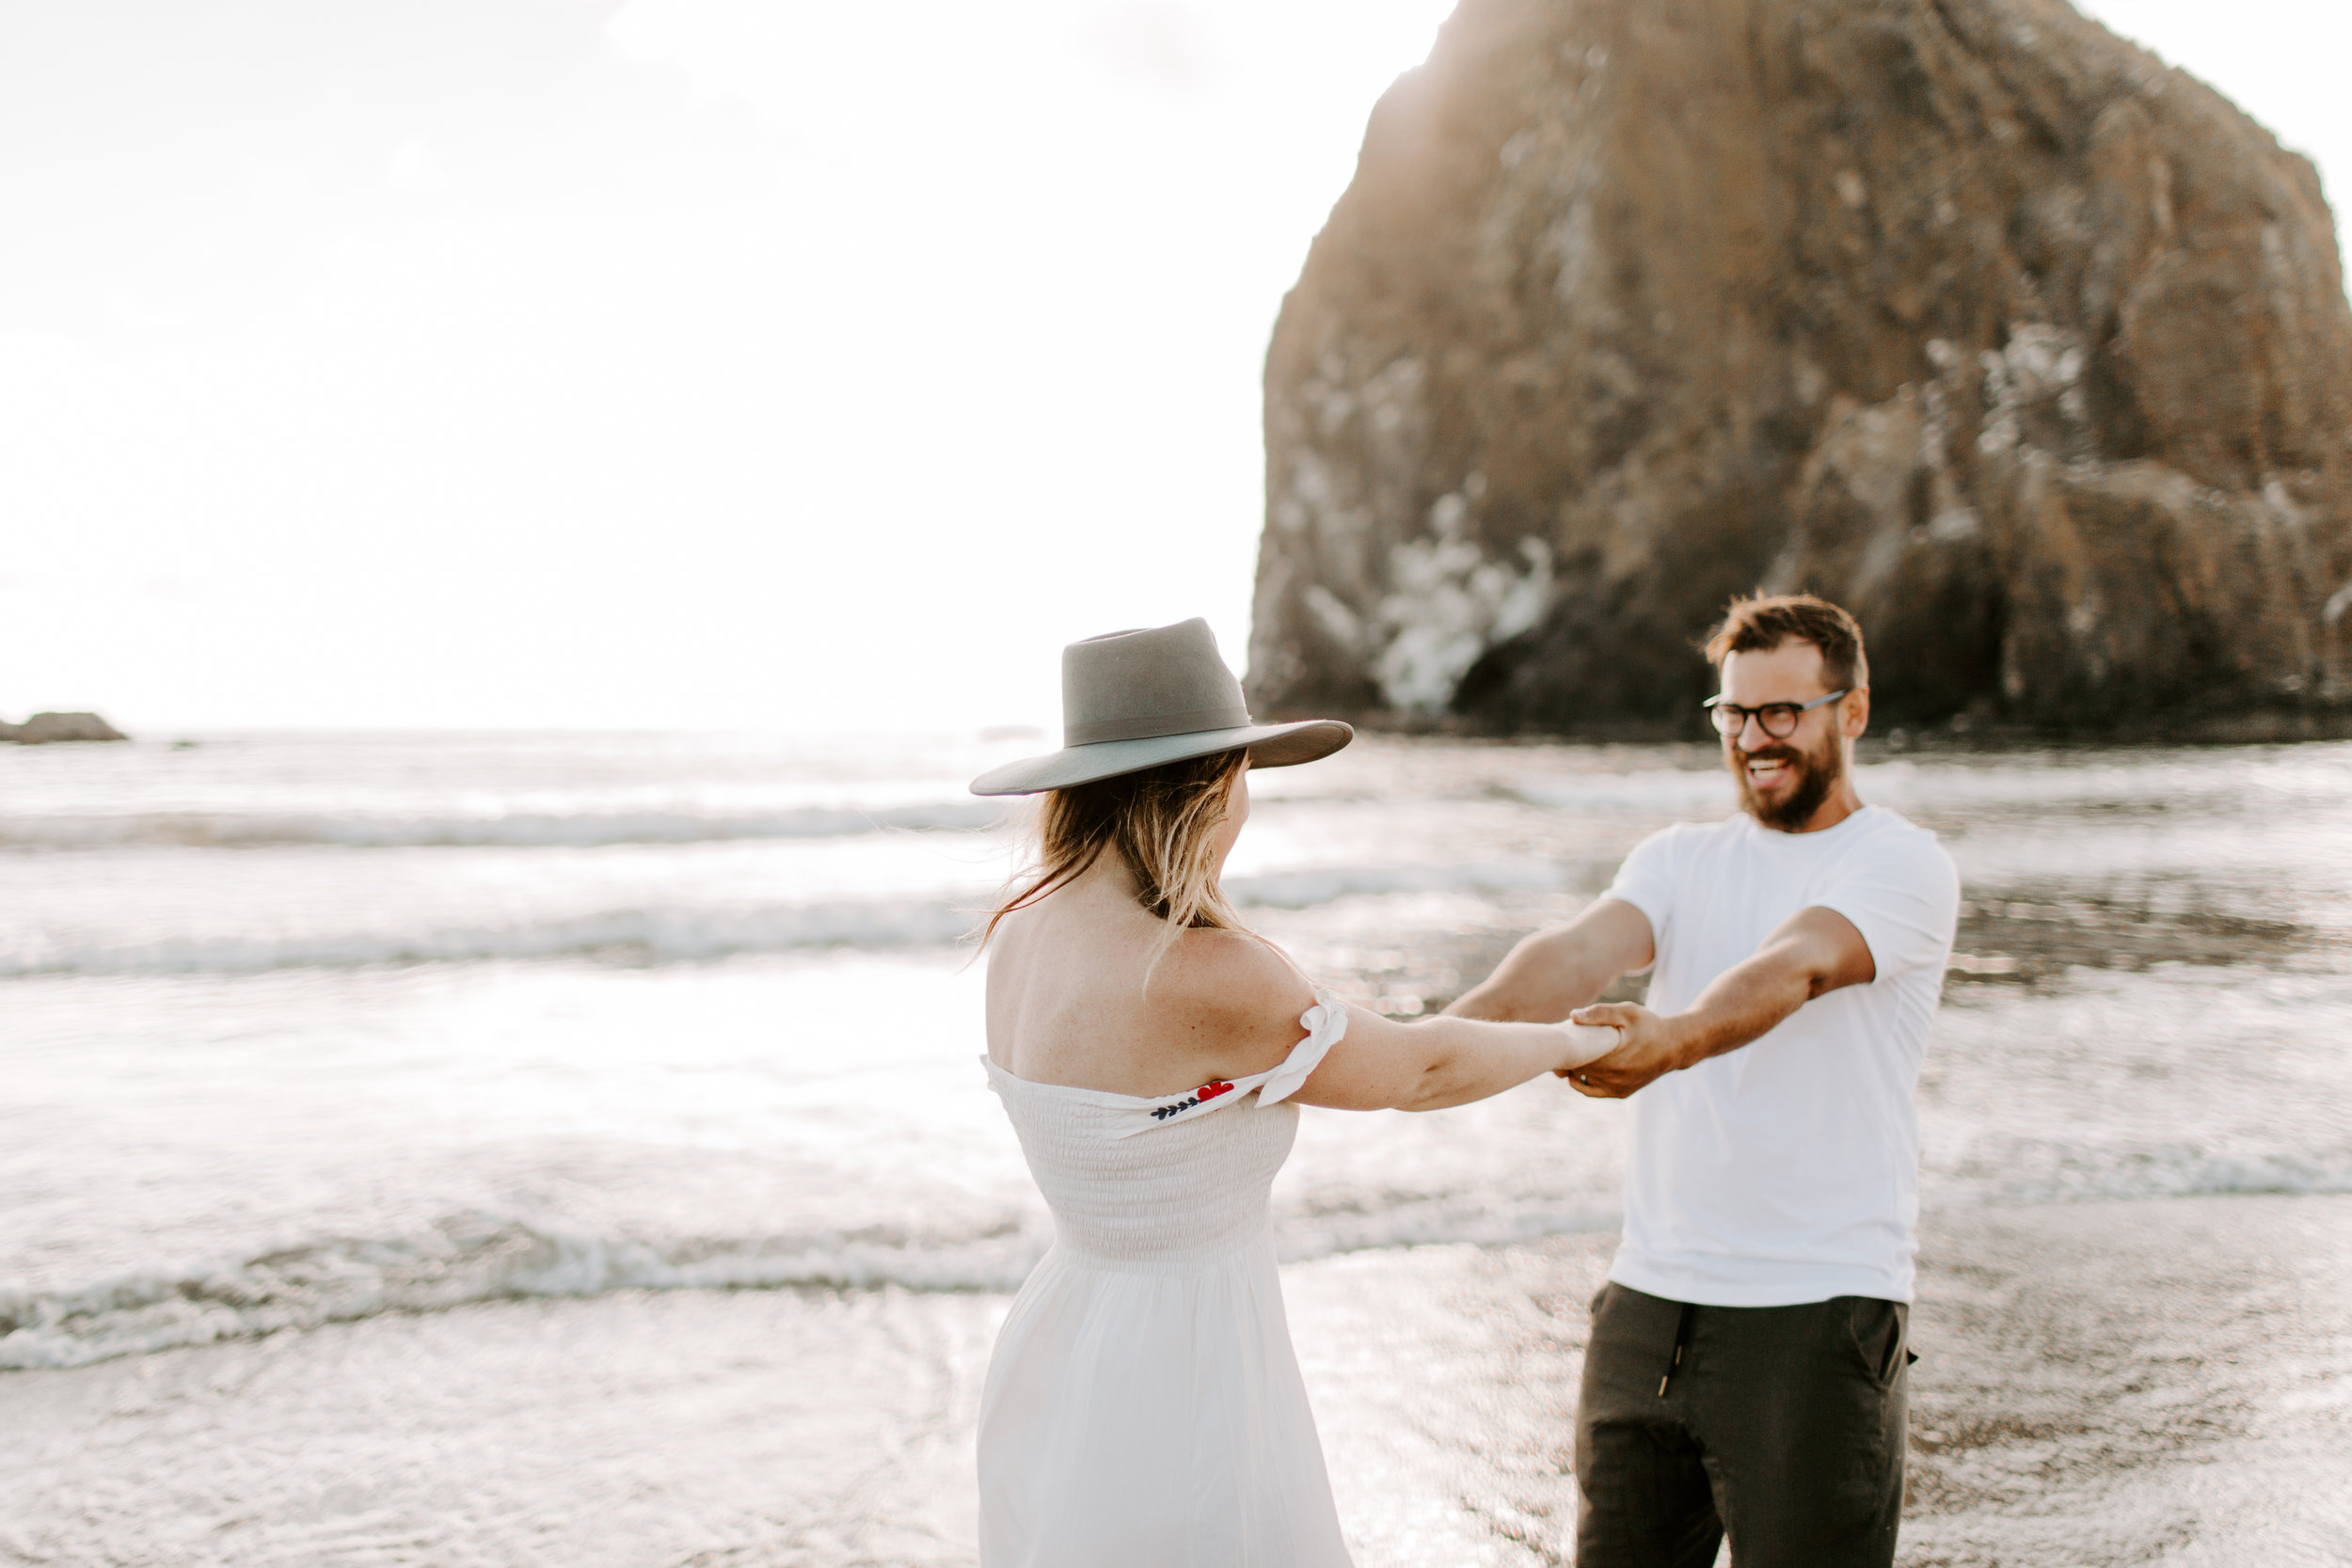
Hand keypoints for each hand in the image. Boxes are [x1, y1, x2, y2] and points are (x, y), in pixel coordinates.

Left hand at [1558, 1002, 1688, 1098]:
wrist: (1675, 1046)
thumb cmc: (1649, 1026)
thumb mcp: (1627, 1013)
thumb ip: (1599, 1013)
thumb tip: (1572, 1016)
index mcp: (1611, 1058)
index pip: (1574, 1060)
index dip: (1563, 1051)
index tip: (1558, 1040)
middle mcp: (1613, 1078)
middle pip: (1576, 1072)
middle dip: (1566, 1061)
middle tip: (1558, 1047)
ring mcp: (1617, 1088)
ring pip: (1583, 1083)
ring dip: (1573, 1072)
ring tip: (1568, 1057)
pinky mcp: (1622, 1093)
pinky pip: (1594, 1092)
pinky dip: (1584, 1083)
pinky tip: (1579, 1070)